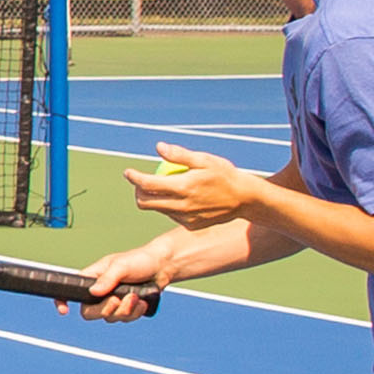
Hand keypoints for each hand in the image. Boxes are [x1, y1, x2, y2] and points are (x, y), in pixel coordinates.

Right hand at [73, 238, 182, 322]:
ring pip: (110, 318)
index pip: (71, 290)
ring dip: (125, 310)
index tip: (65, 310)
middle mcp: (100, 292)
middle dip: (106, 309)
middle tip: (118, 299)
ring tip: (136, 297)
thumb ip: (107, 278)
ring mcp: (113, 302)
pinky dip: (135, 313)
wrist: (163, 267)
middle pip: (90, 312)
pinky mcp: (126, 309)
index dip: (63, 301)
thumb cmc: (140, 260)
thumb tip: (94, 292)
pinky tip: (141, 302)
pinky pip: (124, 320)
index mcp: (92, 278)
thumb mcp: (122, 266)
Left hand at [124, 137, 263, 231]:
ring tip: (162, 186)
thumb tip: (158, 147)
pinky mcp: (191, 225)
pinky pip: (171, 216)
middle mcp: (182, 205)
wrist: (244, 199)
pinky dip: (169, 207)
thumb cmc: (224, 174)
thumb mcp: (204, 159)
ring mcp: (186, 218)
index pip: (147, 184)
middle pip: (145, 203)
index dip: (133, 178)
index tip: (128, 172)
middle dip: (137, 192)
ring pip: (157, 210)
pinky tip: (178, 198)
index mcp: (184, 186)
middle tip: (140, 181)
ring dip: (153, 199)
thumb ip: (180, 154)